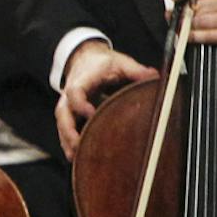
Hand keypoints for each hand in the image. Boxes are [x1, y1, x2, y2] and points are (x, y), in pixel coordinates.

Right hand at [57, 40, 159, 157]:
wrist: (85, 58)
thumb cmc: (101, 63)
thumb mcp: (120, 62)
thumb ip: (136, 70)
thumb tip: (154, 76)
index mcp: (81, 80)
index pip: (75, 92)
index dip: (81, 104)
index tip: (91, 112)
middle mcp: (69, 94)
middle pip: (63, 114)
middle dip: (69, 130)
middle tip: (78, 145)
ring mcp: (68, 105)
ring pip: (62, 124)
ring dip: (67, 140)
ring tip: (74, 157)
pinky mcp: (70, 114)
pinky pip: (65, 129)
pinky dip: (69, 142)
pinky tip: (75, 156)